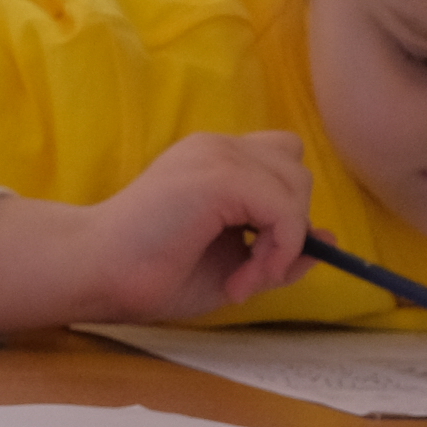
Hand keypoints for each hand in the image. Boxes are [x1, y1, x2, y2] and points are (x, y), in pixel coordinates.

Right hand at [0, 130, 315, 335]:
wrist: (96, 273)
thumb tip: (330, 242)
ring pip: (297, 187)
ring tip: (244, 278)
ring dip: (283, 242)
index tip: (260, 264)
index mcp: (218, 159)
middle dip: (289, 226)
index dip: (285, 211)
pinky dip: (277, 250)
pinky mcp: (219, 176)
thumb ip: (279, 253)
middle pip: (297, 172)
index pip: (282, 164)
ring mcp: (219, 154)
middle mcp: (220, 146)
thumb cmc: (152, 273)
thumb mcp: (234, 266)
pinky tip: (242, 280)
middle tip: (250, 274)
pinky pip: (284, 209)